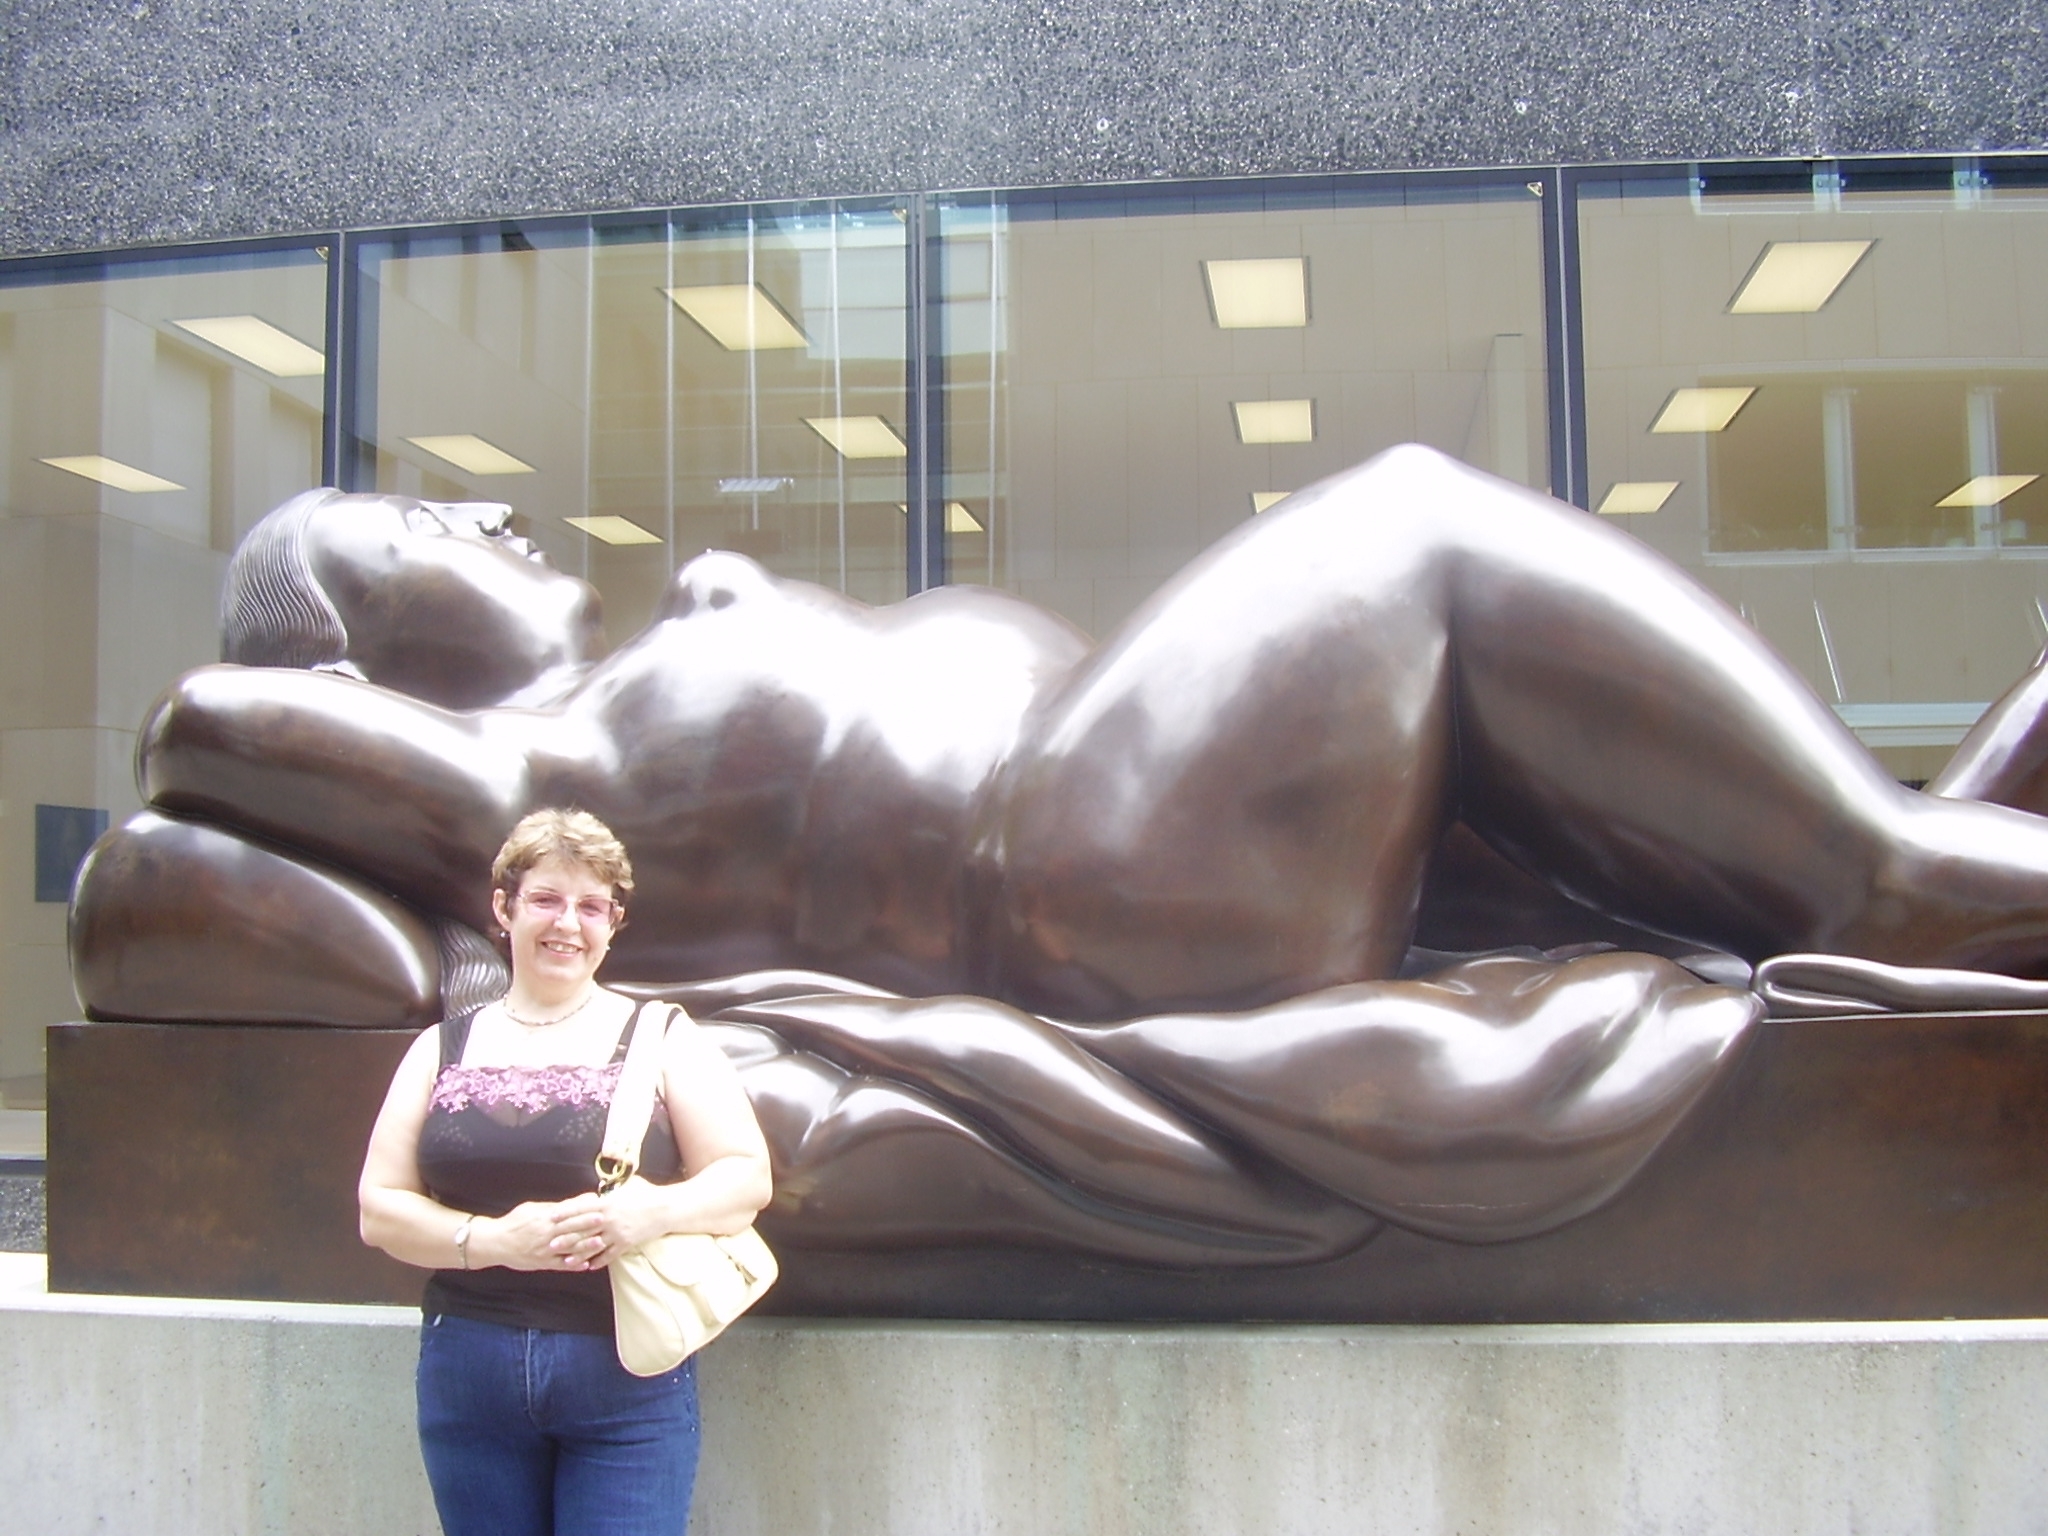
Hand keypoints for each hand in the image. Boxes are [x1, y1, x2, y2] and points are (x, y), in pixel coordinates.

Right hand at [473, 1198, 608, 1272]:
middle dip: (587, 1224)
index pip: (567, 1213)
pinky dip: (572, 1265)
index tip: (596, 1204)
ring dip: (585, 1246)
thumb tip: (575, 1201)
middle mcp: (545, 1234)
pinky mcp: (541, 1263)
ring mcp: (544, 1250)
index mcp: (543, 1219)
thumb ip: (555, 1207)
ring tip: (600, 1242)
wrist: (495, 1243)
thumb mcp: (533, 1209)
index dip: (582, 1209)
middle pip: (570, 1228)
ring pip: (568, 1248)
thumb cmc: (515, 1222)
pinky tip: (585, 1265)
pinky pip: (559, 1265)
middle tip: (603, 1220)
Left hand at [549, 1179, 674, 1269]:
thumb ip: (611, 1192)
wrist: (665, 1209)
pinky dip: (599, 1261)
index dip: (565, 1213)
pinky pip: (610, 1255)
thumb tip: (601, 1190)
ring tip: (566, 1260)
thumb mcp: (628, 1187)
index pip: (581, 1208)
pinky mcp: (626, 1243)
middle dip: (566, 1237)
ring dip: (579, 1254)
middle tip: (550, 1243)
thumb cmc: (647, 1194)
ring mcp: (617, 1233)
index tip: (552, 1217)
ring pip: (593, 1246)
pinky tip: (590, 1267)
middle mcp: (609, 1219)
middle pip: (583, 1229)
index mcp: (608, 1203)